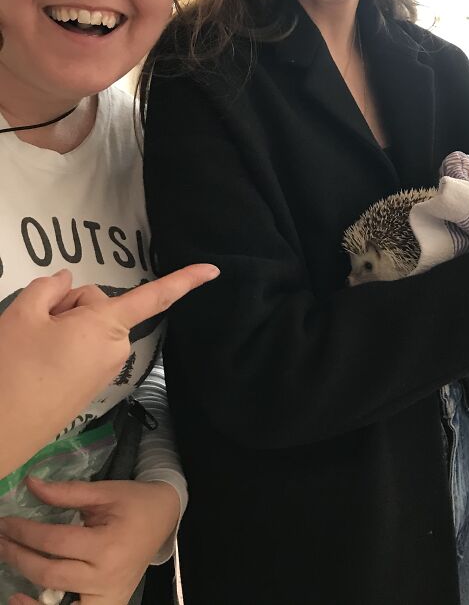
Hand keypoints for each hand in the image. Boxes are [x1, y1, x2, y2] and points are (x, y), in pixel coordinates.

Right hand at [0, 263, 218, 477]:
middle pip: (98, 306)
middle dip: (70, 308)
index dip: (184, 280)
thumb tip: (66, 279)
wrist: (0, 432)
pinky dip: (65, 347)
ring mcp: (105, 370)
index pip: (154, 296)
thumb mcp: (21, 315)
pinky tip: (39, 362)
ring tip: (33, 348)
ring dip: (64, 328)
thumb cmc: (11, 370)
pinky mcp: (92, 386)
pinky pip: (84, 350)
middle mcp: (116, 348)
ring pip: (89, 327)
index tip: (213, 270)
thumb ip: (48, 287)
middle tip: (37, 326)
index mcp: (107, 326)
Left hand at [0, 477, 179, 604]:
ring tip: (7, 560)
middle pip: (49, 572)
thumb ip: (67, 492)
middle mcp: (105, 577)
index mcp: (108, 545)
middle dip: (18, 554)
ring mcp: (106, 597)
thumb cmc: (135, 502)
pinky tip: (21, 599)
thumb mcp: (105, 491)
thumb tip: (30, 483)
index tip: (5, 522)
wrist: (164, 519)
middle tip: (0, 538)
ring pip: (54, 600)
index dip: (25, 532)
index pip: (55, 541)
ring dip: (25, 582)